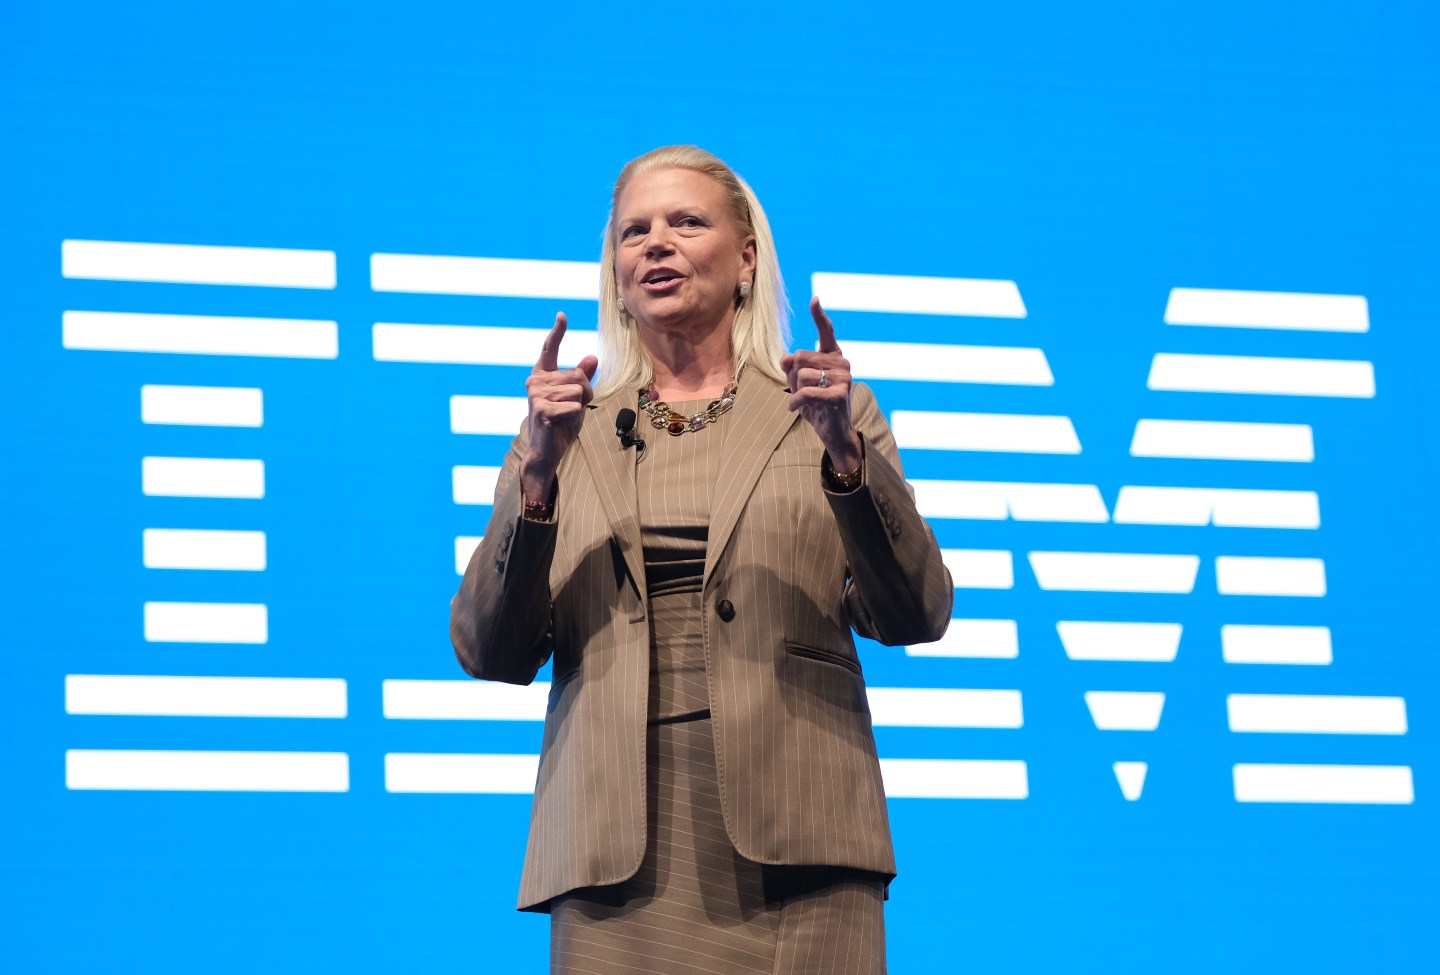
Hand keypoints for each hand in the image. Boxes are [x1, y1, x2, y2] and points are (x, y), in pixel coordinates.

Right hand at [521, 312, 597, 498]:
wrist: (547, 450)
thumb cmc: (561, 423)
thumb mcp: (576, 397)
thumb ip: (582, 378)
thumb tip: (592, 357)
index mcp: (543, 375)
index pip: (550, 348)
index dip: (557, 331)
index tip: (562, 315)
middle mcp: (535, 380)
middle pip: (579, 375)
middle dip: (586, 393)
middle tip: (572, 409)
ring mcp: (536, 394)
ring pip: (579, 390)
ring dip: (580, 406)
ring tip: (566, 417)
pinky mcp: (542, 409)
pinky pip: (575, 405)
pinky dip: (575, 416)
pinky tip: (562, 424)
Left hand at [780, 297, 861, 471]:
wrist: (833, 433)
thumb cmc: (816, 406)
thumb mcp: (799, 383)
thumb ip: (791, 367)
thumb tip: (786, 357)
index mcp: (833, 356)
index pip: (826, 331)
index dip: (818, 315)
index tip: (814, 298)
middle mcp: (842, 363)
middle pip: (800, 357)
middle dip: (793, 376)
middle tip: (801, 392)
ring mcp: (844, 378)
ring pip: (801, 375)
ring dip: (795, 391)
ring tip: (805, 402)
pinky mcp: (838, 395)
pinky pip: (804, 392)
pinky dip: (795, 403)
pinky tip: (797, 409)